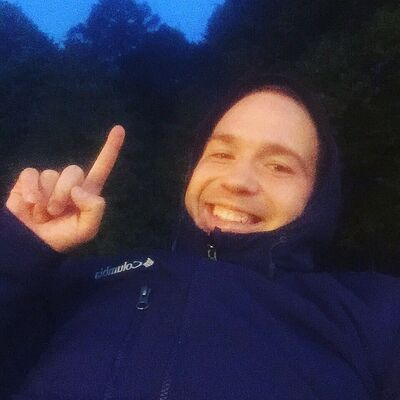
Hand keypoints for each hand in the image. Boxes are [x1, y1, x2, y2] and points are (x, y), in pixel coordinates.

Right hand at [6, 125, 124, 252]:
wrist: (32, 245)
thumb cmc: (62, 238)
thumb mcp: (87, 229)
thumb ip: (94, 209)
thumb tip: (79, 189)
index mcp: (87, 192)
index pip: (101, 168)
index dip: (111, 149)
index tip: (120, 129)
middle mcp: (70, 183)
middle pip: (74, 170)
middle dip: (64, 193)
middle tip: (57, 213)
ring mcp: (49, 181)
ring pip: (51, 173)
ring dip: (47, 197)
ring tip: (44, 212)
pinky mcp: (29, 181)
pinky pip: (31, 173)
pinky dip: (31, 190)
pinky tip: (30, 204)